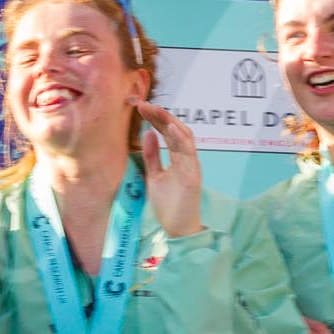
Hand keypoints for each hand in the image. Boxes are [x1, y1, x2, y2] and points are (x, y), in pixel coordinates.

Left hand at [135, 102, 203, 237]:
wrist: (178, 229)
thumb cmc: (169, 205)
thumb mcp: (154, 175)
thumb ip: (152, 155)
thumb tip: (147, 133)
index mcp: (178, 158)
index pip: (169, 133)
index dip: (157, 119)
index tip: (141, 107)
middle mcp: (187, 159)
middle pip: (177, 130)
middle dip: (161, 116)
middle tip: (144, 104)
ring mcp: (191, 166)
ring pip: (184, 137)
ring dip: (170, 122)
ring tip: (155, 109)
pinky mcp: (193, 176)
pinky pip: (188, 153)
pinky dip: (180, 138)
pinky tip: (170, 126)